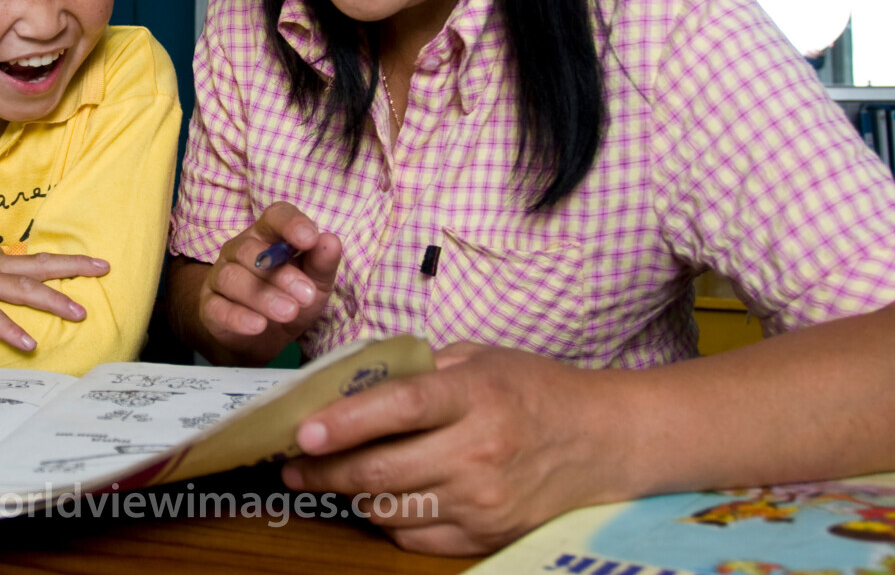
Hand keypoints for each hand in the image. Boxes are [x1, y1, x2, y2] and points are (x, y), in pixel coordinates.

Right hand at [0, 228, 110, 351]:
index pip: (31, 259)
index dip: (61, 261)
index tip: (88, 261)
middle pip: (40, 266)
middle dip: (74, 268)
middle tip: (104, 268)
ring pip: (24, 290)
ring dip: (54, 301)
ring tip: (80, 313)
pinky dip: (11, 330)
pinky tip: (29, 343)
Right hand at [193, 202, 342, 364]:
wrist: (263, 339)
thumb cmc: (291, 298)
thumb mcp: (315, 283)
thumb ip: (322, 263)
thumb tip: (331, 241)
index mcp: (268, 235)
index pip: (275, 216)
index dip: (291, 224)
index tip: (310, 239)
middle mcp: (239, 249)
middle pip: (250, 250)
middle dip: (281, 273)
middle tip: (307, 295)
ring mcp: (220, 276)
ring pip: (231, 278)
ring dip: (262, 296)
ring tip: (288, 312)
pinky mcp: (209, 306)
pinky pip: (217, 307)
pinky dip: (238, 317)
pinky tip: (258, 325)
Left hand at [280, 344, 625, 554]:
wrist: (602, 441)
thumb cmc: (533, 389)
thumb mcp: (480, 358)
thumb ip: (419, 369)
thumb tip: (350, 384)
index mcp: (474, 395)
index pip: (400, 408)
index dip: (347, 421)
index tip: (304, 431)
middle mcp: (478, 451)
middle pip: (382, 469)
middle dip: (324, 471)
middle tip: (292, 465)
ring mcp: (482, 501)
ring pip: (389, 509)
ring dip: (347, 495)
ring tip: (324, 479)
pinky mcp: (486, 535)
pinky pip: (413, 537)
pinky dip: (385, 519)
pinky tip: (374, 498)